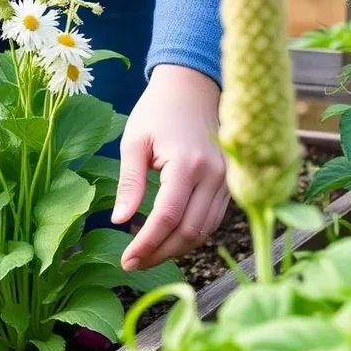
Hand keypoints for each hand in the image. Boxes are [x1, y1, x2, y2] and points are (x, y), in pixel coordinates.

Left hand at [112, 64, 228, 270]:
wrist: (193, 87)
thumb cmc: (157, 111)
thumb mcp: (134, 142)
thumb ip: (130, 183)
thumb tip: (119, 221)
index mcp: (187, 163)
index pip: (167, 217)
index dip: (146, 245)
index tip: (126, 261)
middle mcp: (214, 175)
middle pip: (189, 231)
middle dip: (160, 254)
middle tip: (133, 264)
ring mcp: (227, 180)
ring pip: (205, 231)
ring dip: (176, 249)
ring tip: (147, 254)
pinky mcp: (231, 183)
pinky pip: (213, 220)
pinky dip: (191, 234)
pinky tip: (167, 237)